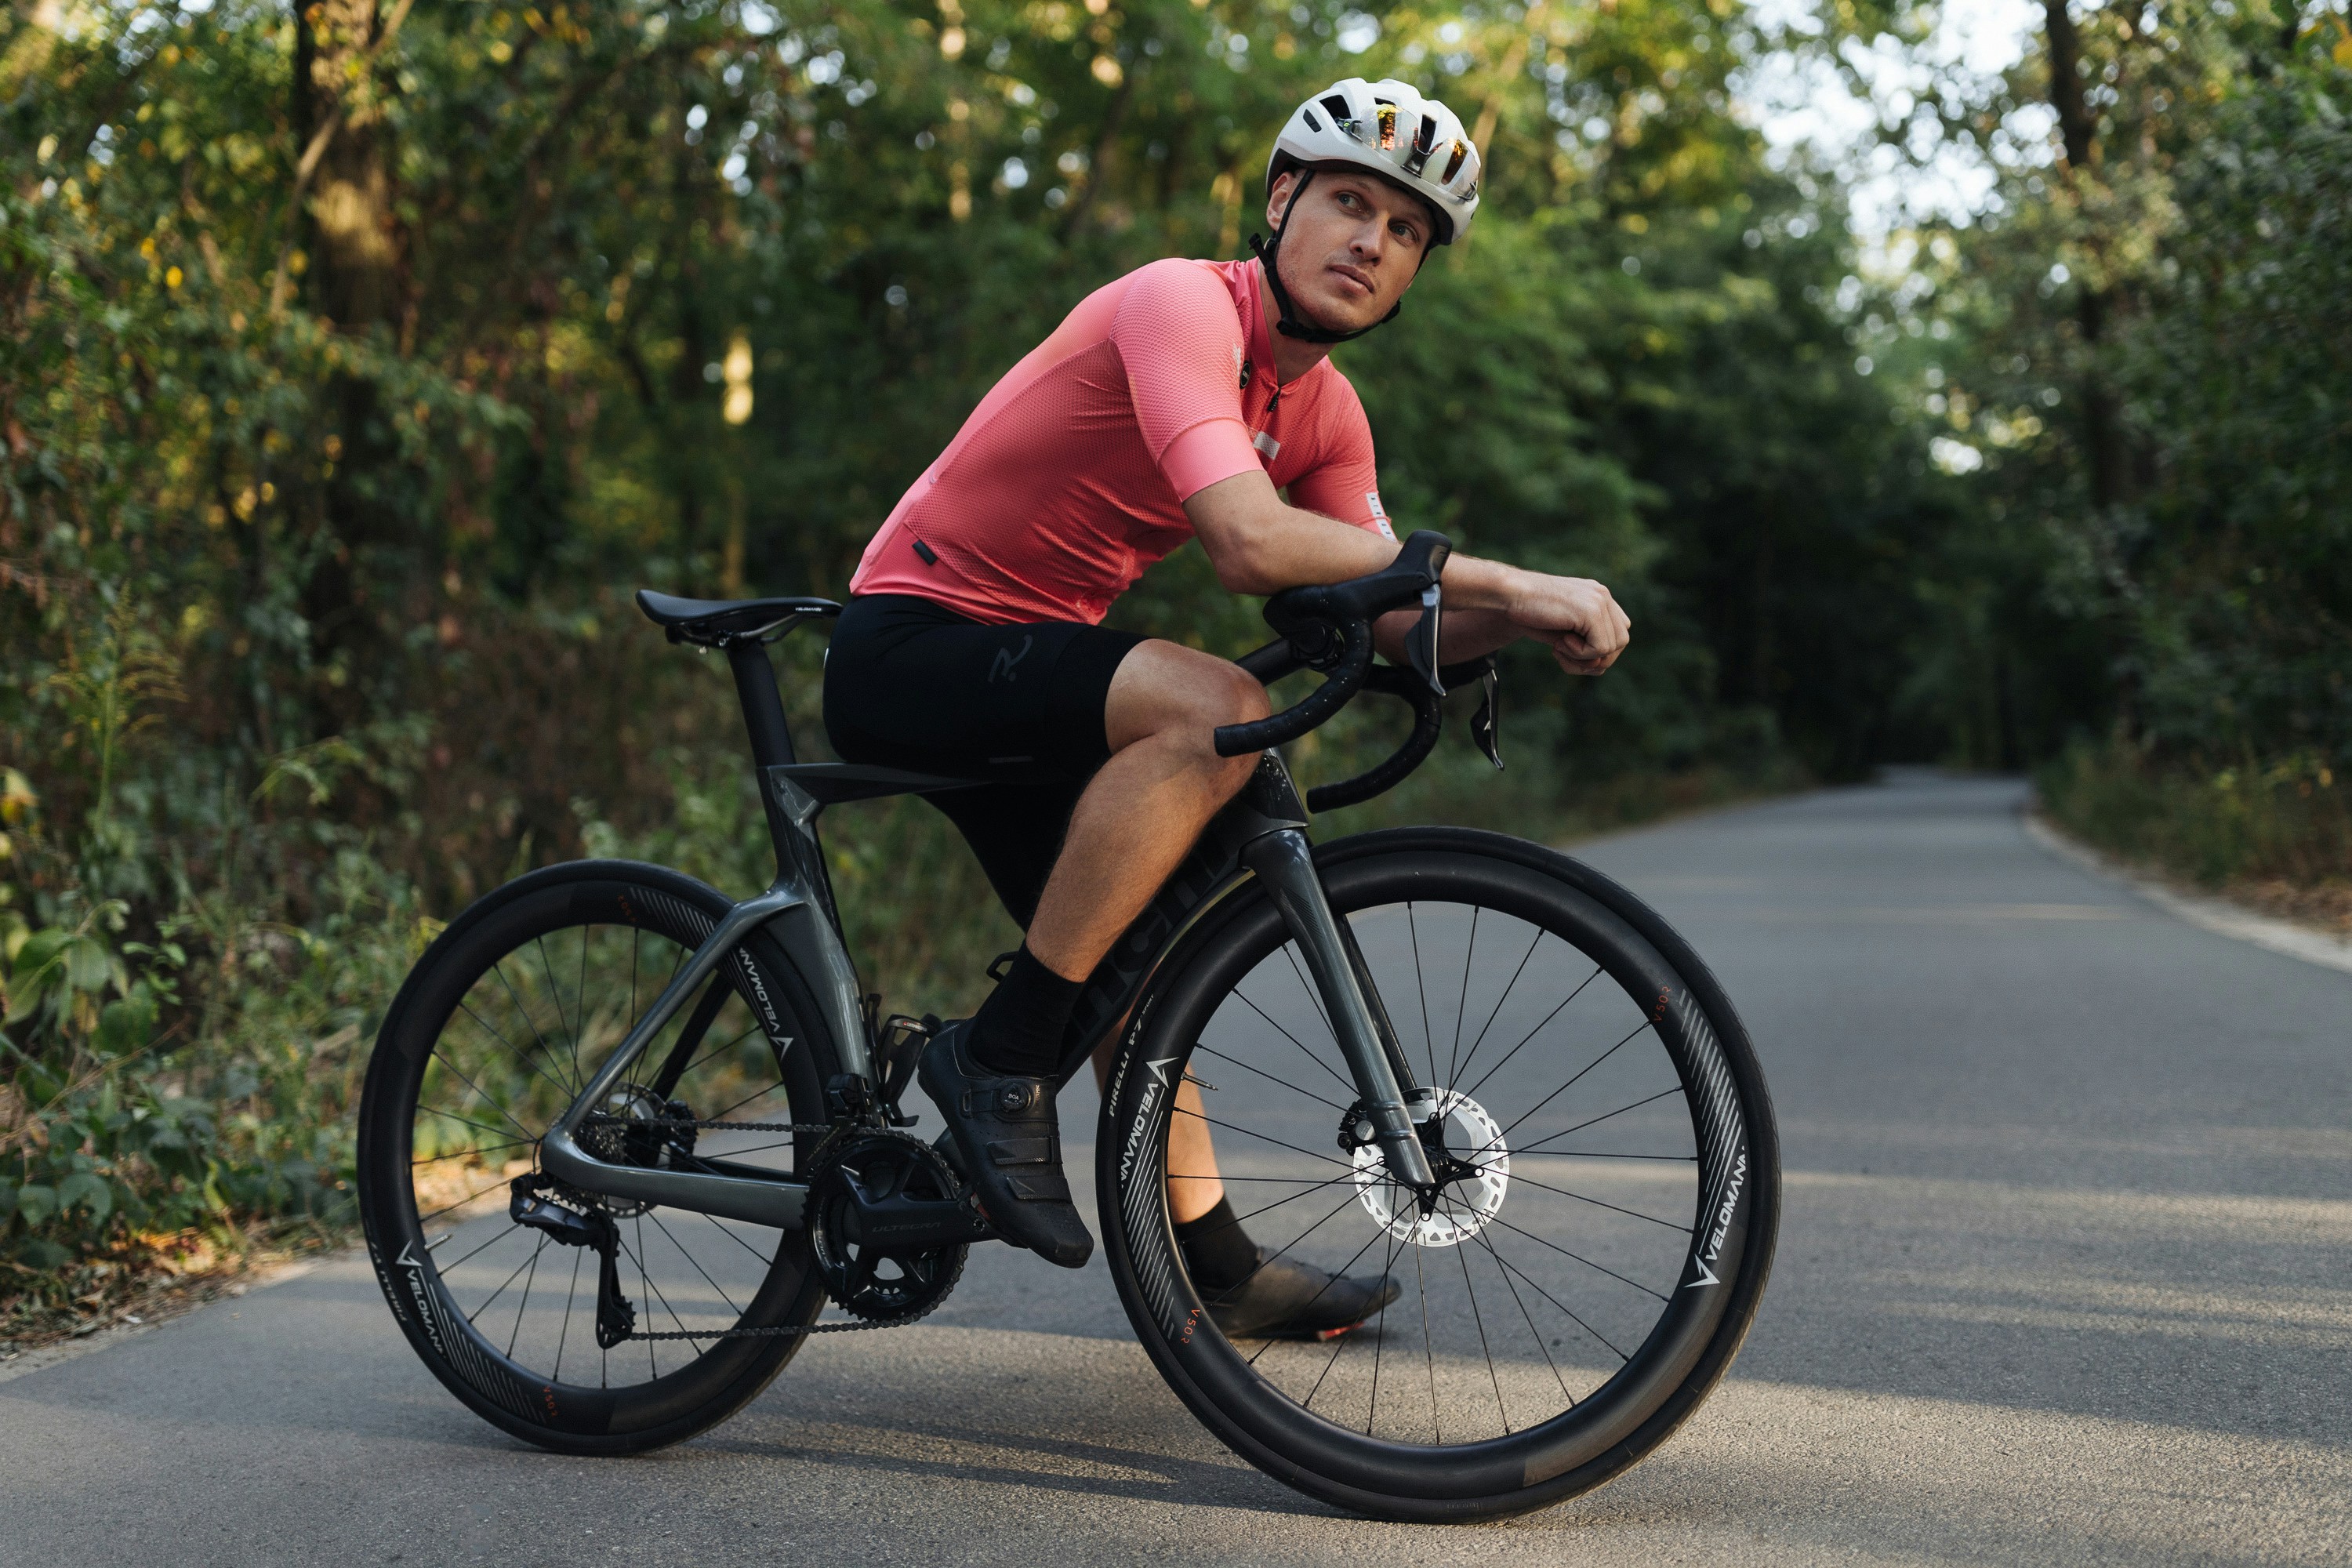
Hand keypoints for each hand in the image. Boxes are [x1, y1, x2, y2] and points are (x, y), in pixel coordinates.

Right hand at [1503, 570, 1630, 674]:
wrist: (1510, 595)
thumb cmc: (1529, 613)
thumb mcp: (1562, 630)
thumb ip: (1584, 643)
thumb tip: (1601, 666)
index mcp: (1597, 596)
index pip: (1618, 632)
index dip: (1598, 650)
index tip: (1569, 649)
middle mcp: (1602, 595)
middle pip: (1620, 642)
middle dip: (1595, 659)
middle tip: (1564, 655)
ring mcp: (1599, 601)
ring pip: (1612, 648)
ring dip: (1583, 657)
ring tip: (1559, 647)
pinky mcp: (1592, 611)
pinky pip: (1600, 649)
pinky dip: (1579, 654)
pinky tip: (1559, 643)